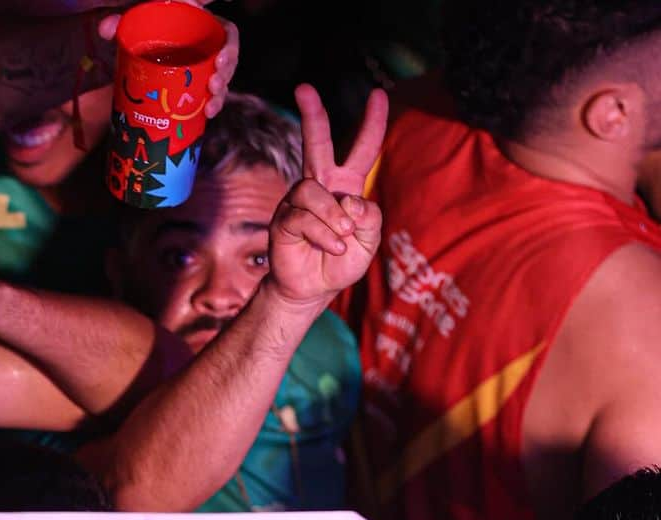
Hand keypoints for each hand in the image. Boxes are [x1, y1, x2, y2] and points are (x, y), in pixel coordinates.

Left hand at [97, 3, 238, 117]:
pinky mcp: (195, 86)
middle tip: (213, 85)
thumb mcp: (138, 19)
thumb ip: (122, 20)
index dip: (230, 46)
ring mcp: (201, 68)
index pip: (227, 33)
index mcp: (200, 25)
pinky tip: (206, 116)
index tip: (220, 59)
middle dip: (226, 76)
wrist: (138, 42)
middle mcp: (205, 47)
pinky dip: (210, 106)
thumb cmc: (144, 25)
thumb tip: (104, 30)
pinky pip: (209, 97)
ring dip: (220, 96)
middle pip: (227, 62)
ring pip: (221, 81)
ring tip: (210, 107)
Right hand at [266, 84, 386, 311]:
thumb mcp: (368, 241)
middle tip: (304, 88)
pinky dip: (324, 234)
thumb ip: (370, 218)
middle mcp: (320, 186)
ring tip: (341, 239)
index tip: (377, 94)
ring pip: (314, 190)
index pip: (362, 149)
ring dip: (333, 217)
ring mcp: (298, 201)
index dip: (372, 122)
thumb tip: (351, 202)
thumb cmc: (340, 264)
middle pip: (316, 142)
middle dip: (312, 115)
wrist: (311, 290)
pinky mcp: (284, 220)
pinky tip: (333, 247)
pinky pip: (304, 217)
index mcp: (345, 186)